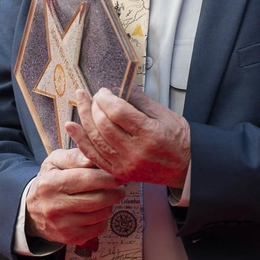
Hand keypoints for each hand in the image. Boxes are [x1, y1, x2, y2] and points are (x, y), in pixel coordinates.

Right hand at [24, 148, 125, 245]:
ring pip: (101, 214)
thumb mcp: (54, 163)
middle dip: (115, 192)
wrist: (31, 212)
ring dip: (110, 205)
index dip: (108, 178)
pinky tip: (97, 211)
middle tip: (120, 187)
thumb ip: (73, 157)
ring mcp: (62, 225)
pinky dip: (103, 219)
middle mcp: (55, 206)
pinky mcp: (70, 238)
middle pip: (98, 199)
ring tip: (106, 197)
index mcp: (51, 184)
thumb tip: (91, 159)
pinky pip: (99, 228)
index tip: (120, 175)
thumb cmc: (49, 181)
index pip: (87, 180)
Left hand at [65, 88, 189, 188]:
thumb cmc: (178, 140)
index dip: (106, 98)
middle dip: (94, 106)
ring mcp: (126, 165)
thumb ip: (139, 100)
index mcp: (150, 134)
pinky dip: (81, 140)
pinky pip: (94, 156)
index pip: (117, 112)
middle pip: (103, 125)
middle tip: (94, 96)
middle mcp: (136, 152)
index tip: (104, 91)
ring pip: (95, 140)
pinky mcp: (119, 173)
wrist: (186, 167)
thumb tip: (119, 87)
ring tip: (81, 103)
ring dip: (84, 119)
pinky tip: (73, 127)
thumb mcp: (164, 114)